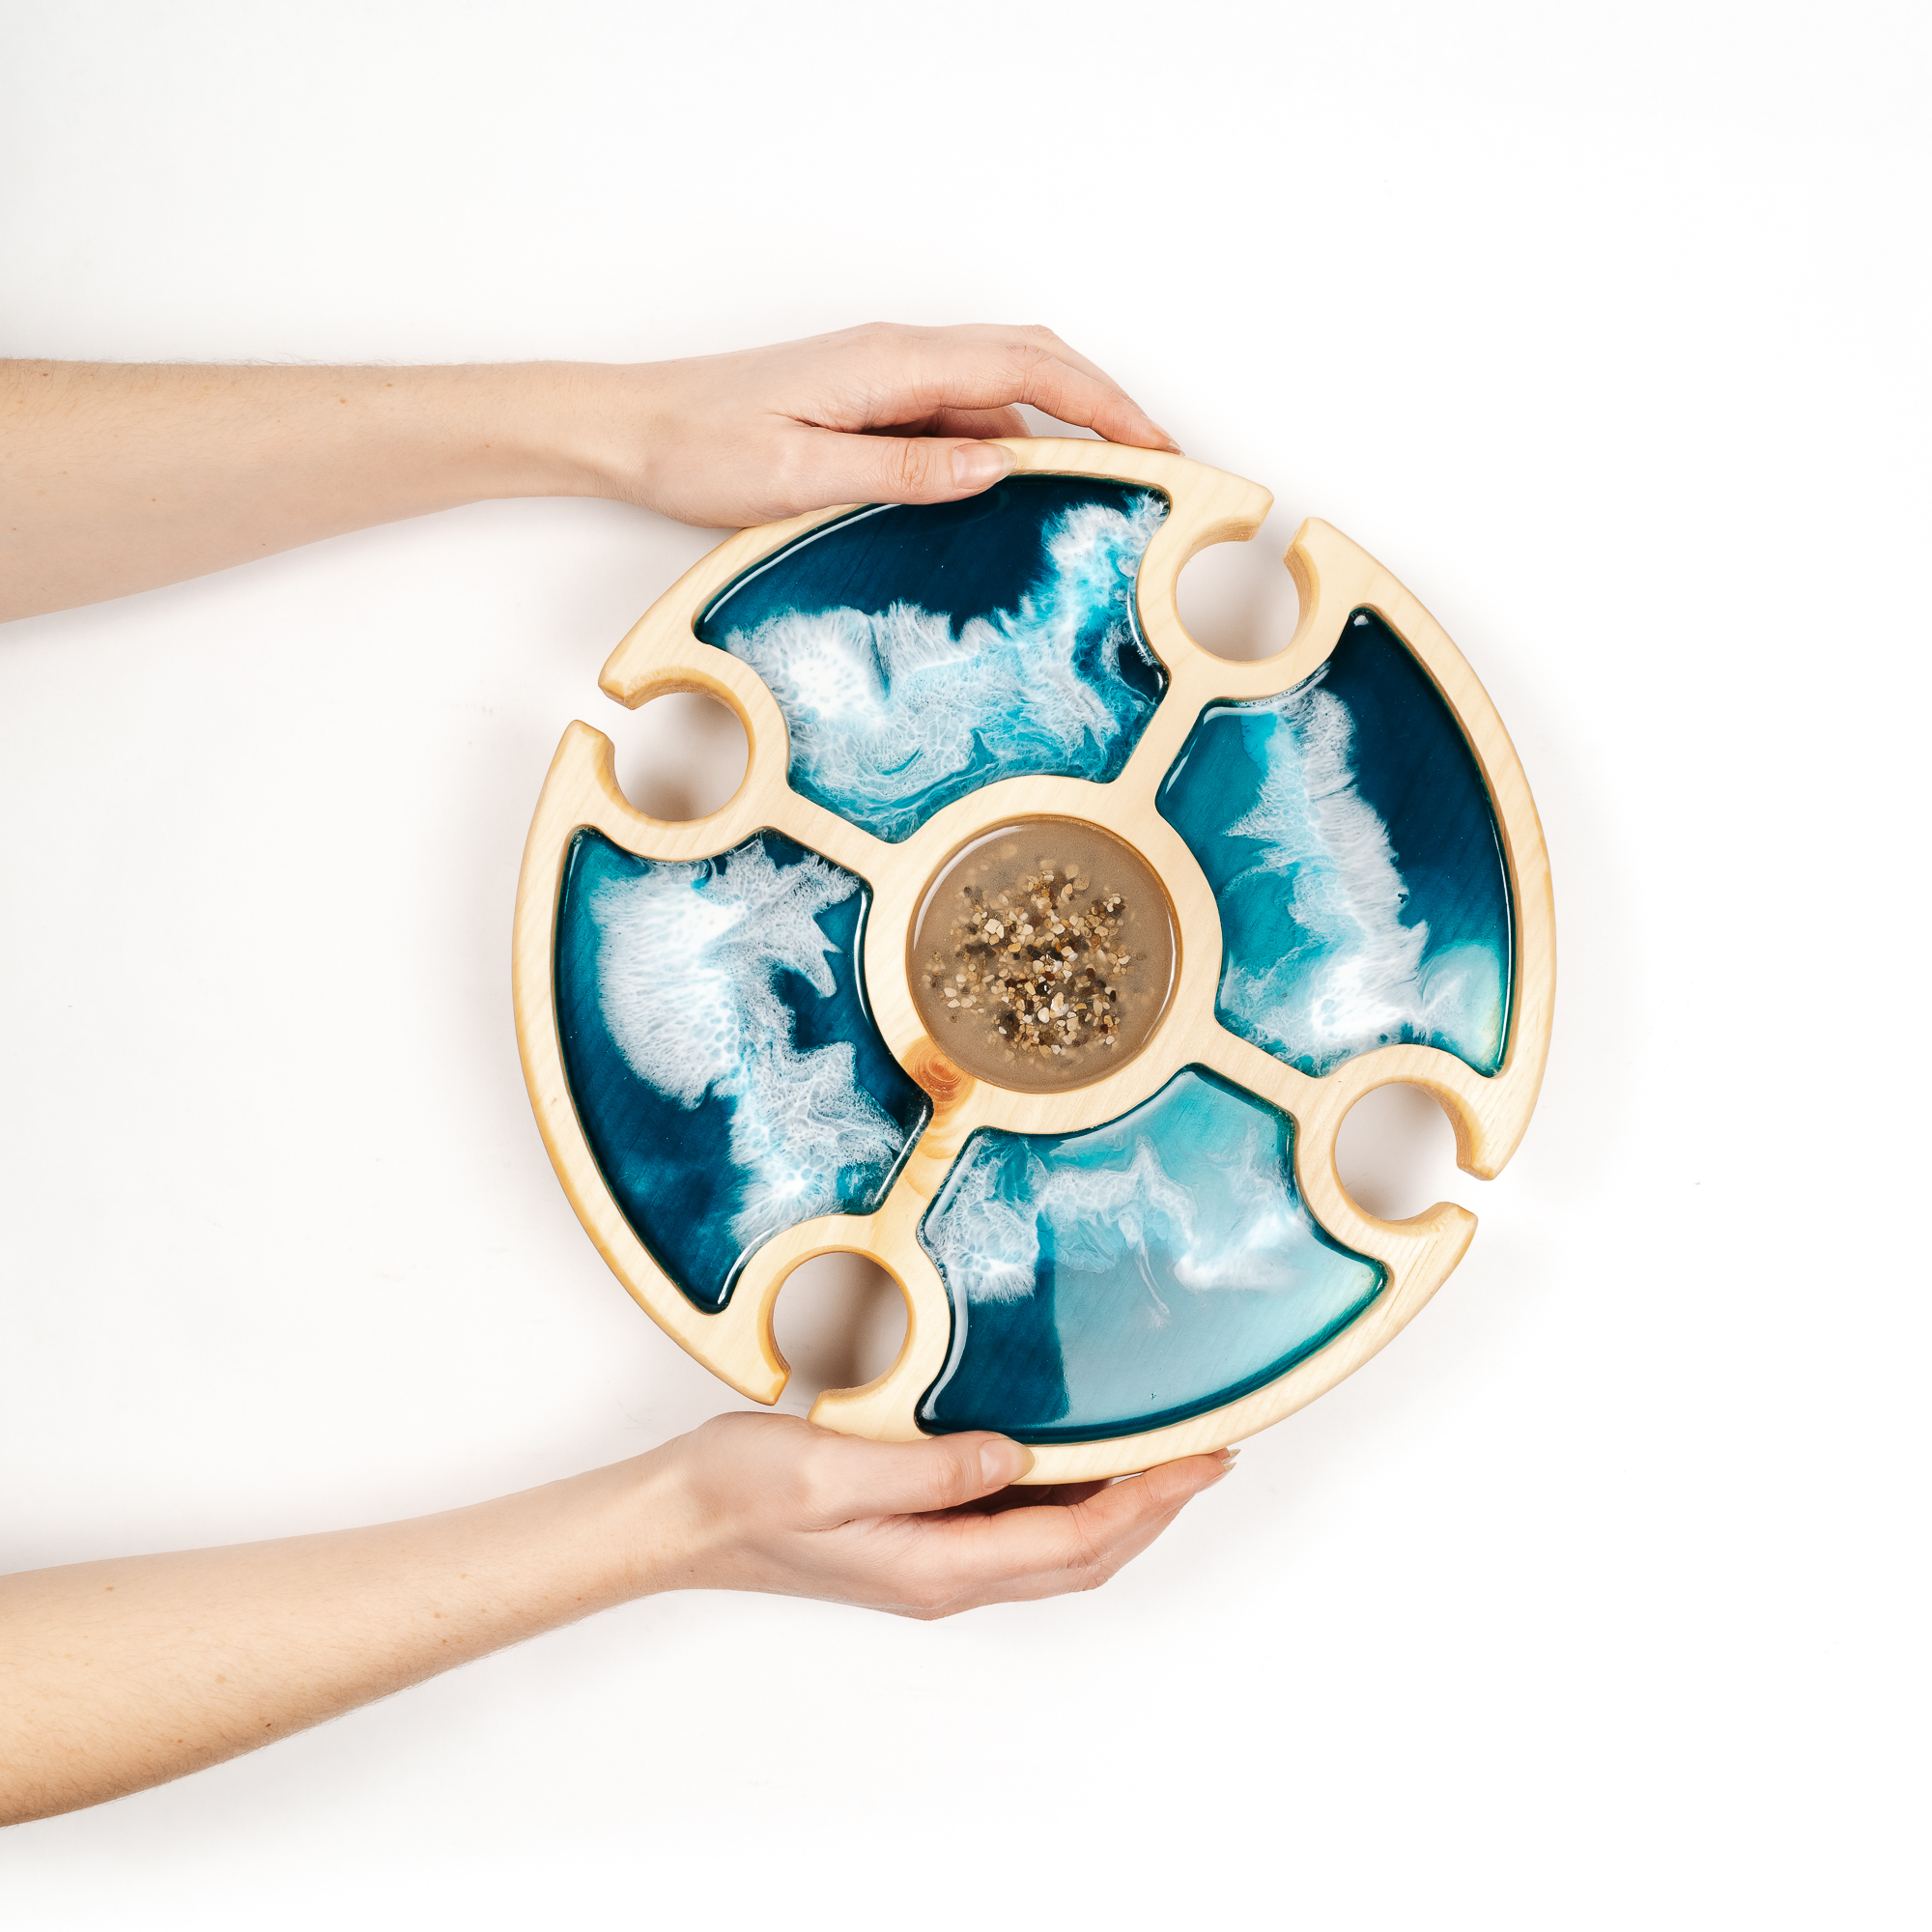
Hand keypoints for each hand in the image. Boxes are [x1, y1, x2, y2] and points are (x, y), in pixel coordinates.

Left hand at [589, 321, 1181, 528]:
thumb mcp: (800, 472)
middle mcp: (898, 357)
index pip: (1028, 367)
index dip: (1104, 405)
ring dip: (1057, 432)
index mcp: (890, 363)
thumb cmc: (697, 447)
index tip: (1158, 446)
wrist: (629, 429)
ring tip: (1104, 491)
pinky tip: (1017, 499)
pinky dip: (1005, 449)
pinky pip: (959, 418)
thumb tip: (998, 462)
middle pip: (1031, 363)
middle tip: (1157, 464)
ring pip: (999, 392)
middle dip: (1104, 408)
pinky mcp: (872, 406)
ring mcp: (887, 379)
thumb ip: (903, 470)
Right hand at [650, 1412, 1232, 1618]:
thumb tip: (1013, 1456)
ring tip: (1164, 1457)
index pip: (1077, 1539)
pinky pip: (1019, 1531)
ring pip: (1057, 1550)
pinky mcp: (917, 1541)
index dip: (1151, 1499)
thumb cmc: (739, 1494)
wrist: (677, 1518)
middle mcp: (946, 1575)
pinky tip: (1075, 1460)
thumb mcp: (831, 1470)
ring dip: (1120, 1510)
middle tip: (1210, 1456)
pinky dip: (1069, 1501)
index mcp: (937, 1564)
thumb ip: (928, 1468)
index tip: (1203, 1457)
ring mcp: (933, 1562)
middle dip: (1156, 1510)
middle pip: (1084, 1557)